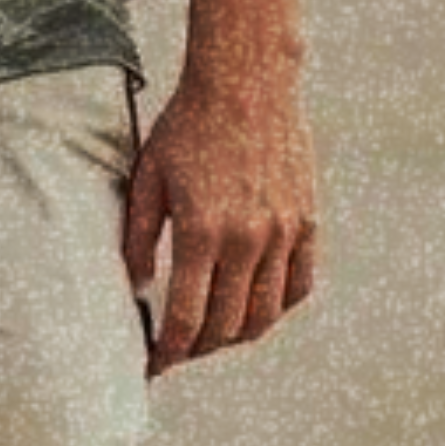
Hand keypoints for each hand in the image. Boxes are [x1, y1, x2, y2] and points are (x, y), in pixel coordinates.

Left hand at [123, 68, 317, 373]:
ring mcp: (284, 232)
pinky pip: (299, 286)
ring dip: (237, 338)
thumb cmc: (186, 125)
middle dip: (198, 350)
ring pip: (266, 315)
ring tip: (214, 339)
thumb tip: (136, 288)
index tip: (154, 364)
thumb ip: (138, 236)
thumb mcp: (148, 177)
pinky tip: (254, 310)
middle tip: (179, 352)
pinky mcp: (308, 222)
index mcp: (201, 230)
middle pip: (227, 325)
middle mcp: (247, 238)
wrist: (247, 81)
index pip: (187, 317)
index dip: (169, 351)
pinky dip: (277, 309)